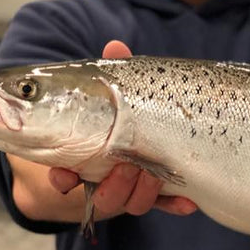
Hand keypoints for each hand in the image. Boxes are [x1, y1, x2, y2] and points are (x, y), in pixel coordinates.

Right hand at [48, 40, 198, 217]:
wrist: (129, 135)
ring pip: (131, 203)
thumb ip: (107, 74)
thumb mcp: (104, 91)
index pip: (61, 176)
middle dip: (113, 185)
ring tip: (150, 172)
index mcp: (78, 158)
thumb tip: (116, 45)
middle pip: (103, 196)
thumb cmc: (105, 110)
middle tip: (124, 165)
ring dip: (141, 192)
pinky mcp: (153, 193)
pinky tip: (188, 202)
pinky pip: (163, 204)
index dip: (61, 180)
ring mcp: (128, 188)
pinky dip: (174, 204)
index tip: (65, 177)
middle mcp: (100, 179)